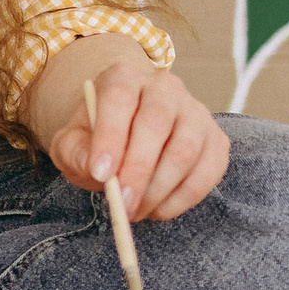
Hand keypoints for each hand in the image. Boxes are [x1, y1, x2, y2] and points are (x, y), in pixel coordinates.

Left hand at [44, 59, 227, 220]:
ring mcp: (196, 112)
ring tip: (135, 211)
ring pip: (186, 150)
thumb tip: (96, 169)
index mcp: (123, 77)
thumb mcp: (72, 143)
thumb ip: (75, 152)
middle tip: (122, 204)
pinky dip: (183, 199)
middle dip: (138, 169)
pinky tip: (158, 210)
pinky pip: (207, 172)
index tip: (100, 174)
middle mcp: (164, 87)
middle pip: (157, 122)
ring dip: (159, 189)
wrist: (125, 136)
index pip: (119, 98)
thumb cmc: (95, 139)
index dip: (110, 136)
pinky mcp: (216, 140)